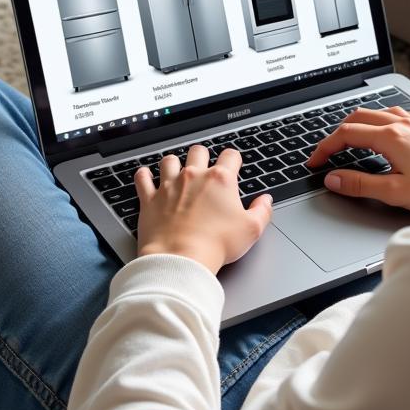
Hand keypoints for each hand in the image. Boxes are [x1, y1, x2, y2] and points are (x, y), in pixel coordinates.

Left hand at [134, 145, 272, 274]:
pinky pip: (143, 178)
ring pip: (170, 160)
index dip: (234, 159)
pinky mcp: (150, 199)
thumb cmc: (216, 245)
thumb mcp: (251, 230)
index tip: (233, 165)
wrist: (181, 259)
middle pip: (198, 151)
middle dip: (203, 156)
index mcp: (220, 180)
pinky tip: (147, 178)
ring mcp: (169, 186)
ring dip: (174, 164)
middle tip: (205, 168)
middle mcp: (193, 176)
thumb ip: (262, 211)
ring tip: (177, 172)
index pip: (231, 155)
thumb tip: (265, 201)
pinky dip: (144, 176)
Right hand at [304, 106, 409, 213]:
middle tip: (327, 153)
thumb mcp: (395, 192)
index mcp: (390, 137)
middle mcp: (400, 123)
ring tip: (348, 142)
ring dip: (356, 124)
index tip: (315, 162)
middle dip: (336, 134)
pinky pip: (392, 114)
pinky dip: (376, 121)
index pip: (345, 134)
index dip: (325, 148)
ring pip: (374, 112)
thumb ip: (360, 184)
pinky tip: (381, 134)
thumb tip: (334, 179)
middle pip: (356, 117)